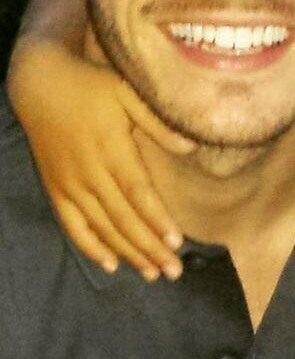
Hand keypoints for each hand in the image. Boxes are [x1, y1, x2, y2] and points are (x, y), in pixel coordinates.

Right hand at [10, 45, 192, 280]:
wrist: (39, 85)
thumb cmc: (90, 87)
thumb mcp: (126, 92)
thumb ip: (157, 121)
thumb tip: (190, 147)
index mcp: (111, 149)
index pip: (138, 192)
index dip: (157, 219)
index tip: (177, 242)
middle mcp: (89, 173)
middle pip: (123, 218)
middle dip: (150, 248)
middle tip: (174, 271)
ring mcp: (70, 185)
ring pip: (101, 228)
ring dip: (127, 253)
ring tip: (152, 273)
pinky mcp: (56, 190)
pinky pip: (73, 226)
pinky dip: (91, 247)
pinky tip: (111, 264)